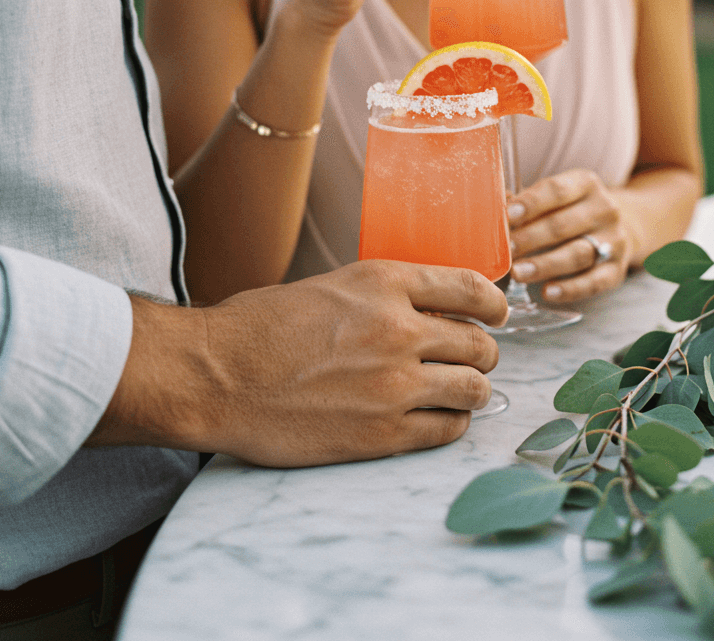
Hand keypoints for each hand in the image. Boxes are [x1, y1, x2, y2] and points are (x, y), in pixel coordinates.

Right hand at [89, 260, 507, 465]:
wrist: (217, 375)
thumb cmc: (261, 327)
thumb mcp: (332, 285)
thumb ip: (385, 295)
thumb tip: (431, 309)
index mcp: (384, 282)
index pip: (472, 287)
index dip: (494, 304)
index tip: (496, 314)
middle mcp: (398, 328)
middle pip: (480, 343)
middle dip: (482, 352)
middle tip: (470, 359)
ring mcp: (394, 383)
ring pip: (474, 388)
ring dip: (473, 390)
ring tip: (458, 392)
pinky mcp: (382, 432)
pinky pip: (447, 430)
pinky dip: (451, 424)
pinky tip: (436, 419)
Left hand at [507, 169, 633, 302]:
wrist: (620, 228)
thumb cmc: (572, 211)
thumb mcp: (556, 197)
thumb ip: (527, 201)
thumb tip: (496, 204)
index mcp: (586, 184)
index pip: (557, 190)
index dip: (532, 203)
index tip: (509, 215)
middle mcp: (604, 209)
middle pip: (564, 224)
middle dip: (532, 237)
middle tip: (508, 249)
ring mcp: (614, 240)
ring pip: (577, 254)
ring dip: (545, 264)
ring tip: (518, 272)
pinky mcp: (617, 270)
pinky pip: (593, 282)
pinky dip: (570, 289)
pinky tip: (547, 291)